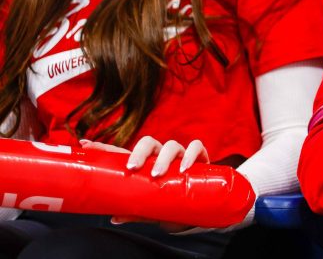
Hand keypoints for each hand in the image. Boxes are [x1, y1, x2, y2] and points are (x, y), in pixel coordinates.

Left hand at [80, 136, 210, 231]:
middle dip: (139, 152)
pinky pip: (196, 147)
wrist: (198, 211)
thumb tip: (114, 218)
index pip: (122, 153)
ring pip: (171, 145)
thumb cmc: (169, 206)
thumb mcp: (150, 211)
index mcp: (143, 166)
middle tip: (132, 167)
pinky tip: (184, 167)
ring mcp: (179, 156)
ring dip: (163, 157)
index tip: (85, 145)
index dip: (104, 148)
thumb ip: (134, 212)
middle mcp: (160, 157)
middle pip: (148, 143)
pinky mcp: (199, 158)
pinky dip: (190, 155)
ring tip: (158, 173)